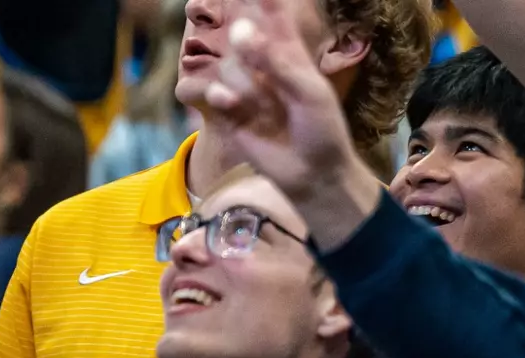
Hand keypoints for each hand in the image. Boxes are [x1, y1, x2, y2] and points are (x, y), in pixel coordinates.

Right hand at [199, 0, 382, 247]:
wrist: (312, 175)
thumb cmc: (321, 129)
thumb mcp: (308, 90)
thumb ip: (275, 60)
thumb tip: (240, 31)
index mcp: (288, 51)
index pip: (271, 14)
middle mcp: (263, 65)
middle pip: (238, 34)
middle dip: (231, 30)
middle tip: (203, 11)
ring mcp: (244, 88)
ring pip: (223, 65)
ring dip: (234, 78)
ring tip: (248, 99)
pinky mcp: (227, 113)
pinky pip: (209, 93)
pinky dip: (217, 95)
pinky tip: (230, 104)